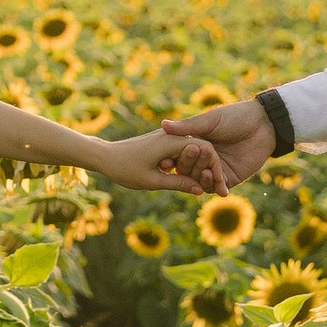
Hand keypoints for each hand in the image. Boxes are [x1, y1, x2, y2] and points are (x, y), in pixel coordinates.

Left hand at [99, 124, 231, 196]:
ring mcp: (168, 137)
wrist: (104, 156)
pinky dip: (189, 165)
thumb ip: (178, 184)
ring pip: (193, 152)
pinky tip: (191, 180)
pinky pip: (183, 152)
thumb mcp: (152, 181)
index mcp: (173, 141)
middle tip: (220, 190)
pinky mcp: (163, 142)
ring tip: (207, 187)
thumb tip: (201, 191)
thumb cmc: (125, 168)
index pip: (206, 151)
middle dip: (211, 170)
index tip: (221, 188)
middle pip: (202, 150)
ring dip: (200, 168)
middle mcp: (173, 136)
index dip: (216, 170)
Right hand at [160, 95, 276, 186]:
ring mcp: (216, 170)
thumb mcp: (209, 120)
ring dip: (201, 178)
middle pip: (189, 170)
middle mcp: (203, 159)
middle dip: (189, 167)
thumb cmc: (235, 116)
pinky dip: (215, 186)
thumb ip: (187, 127)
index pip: (178, 156)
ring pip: (201, 181)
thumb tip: (163, 124)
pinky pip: (218, 187)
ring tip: (205, 172)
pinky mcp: (230, 178)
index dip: (171, 160)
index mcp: (195, 144)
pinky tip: (216, 182)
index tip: (163, 162)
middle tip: (192, 158)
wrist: (263, 124)